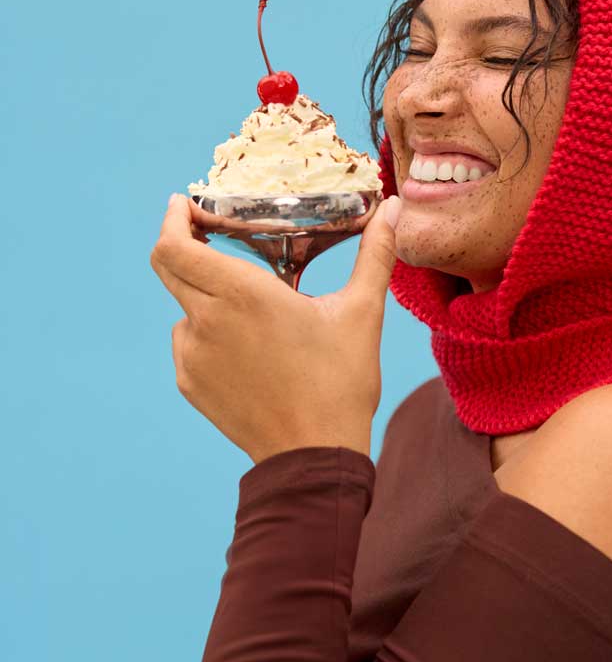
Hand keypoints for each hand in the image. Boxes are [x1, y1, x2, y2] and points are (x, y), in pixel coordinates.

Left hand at [150, 193, 398, 463]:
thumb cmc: (340, 383)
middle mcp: (206, 319)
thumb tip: (393, 208)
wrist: (315, 455)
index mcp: (241, 293)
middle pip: (169, 267)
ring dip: (207, 298)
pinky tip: (250, 353)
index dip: (172, 219)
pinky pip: (190, 344)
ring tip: (254, 317)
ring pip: (185, 308)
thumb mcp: (362, 314)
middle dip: (184, 247)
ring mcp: (193, 355)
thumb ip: (374, 255)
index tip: (183, 205)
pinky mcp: (191, 384)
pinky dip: (210, 336)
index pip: (173, 244)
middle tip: (210, 237)